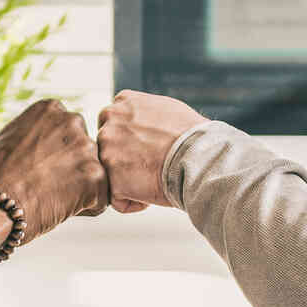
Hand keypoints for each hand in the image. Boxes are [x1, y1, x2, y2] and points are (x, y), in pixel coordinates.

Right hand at [0, 98, 109, 247]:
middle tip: (43, 188)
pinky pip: (101, 200)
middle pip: (84, 153)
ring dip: (79, 191)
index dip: (54, 158)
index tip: (34, 170)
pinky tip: (58, 210)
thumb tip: (50, 144)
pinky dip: (85, 210)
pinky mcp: (95, 178)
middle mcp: (72, 121)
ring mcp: (85, 149)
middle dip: (71, 172)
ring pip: (94, 176)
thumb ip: (38, 135)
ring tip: (49, 199)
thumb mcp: (12, 138)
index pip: (68, 134)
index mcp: (51, 109)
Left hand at [96, 90, 207, 212]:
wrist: (199, 156)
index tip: (148, 150)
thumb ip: (143, 113)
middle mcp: (109, 124)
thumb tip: (142, 121)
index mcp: (122, 104)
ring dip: (130, 182)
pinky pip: (116, 199)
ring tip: (156, 180)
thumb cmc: (192, 136)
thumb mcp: (166, 108)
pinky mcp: (112, 179)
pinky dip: (133, 202)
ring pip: (111, 175)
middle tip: (153, 167)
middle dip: (125, 161)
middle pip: (108, 149)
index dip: (129, 142)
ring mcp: (107, 151)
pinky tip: (152, 194)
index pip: (113, 125)